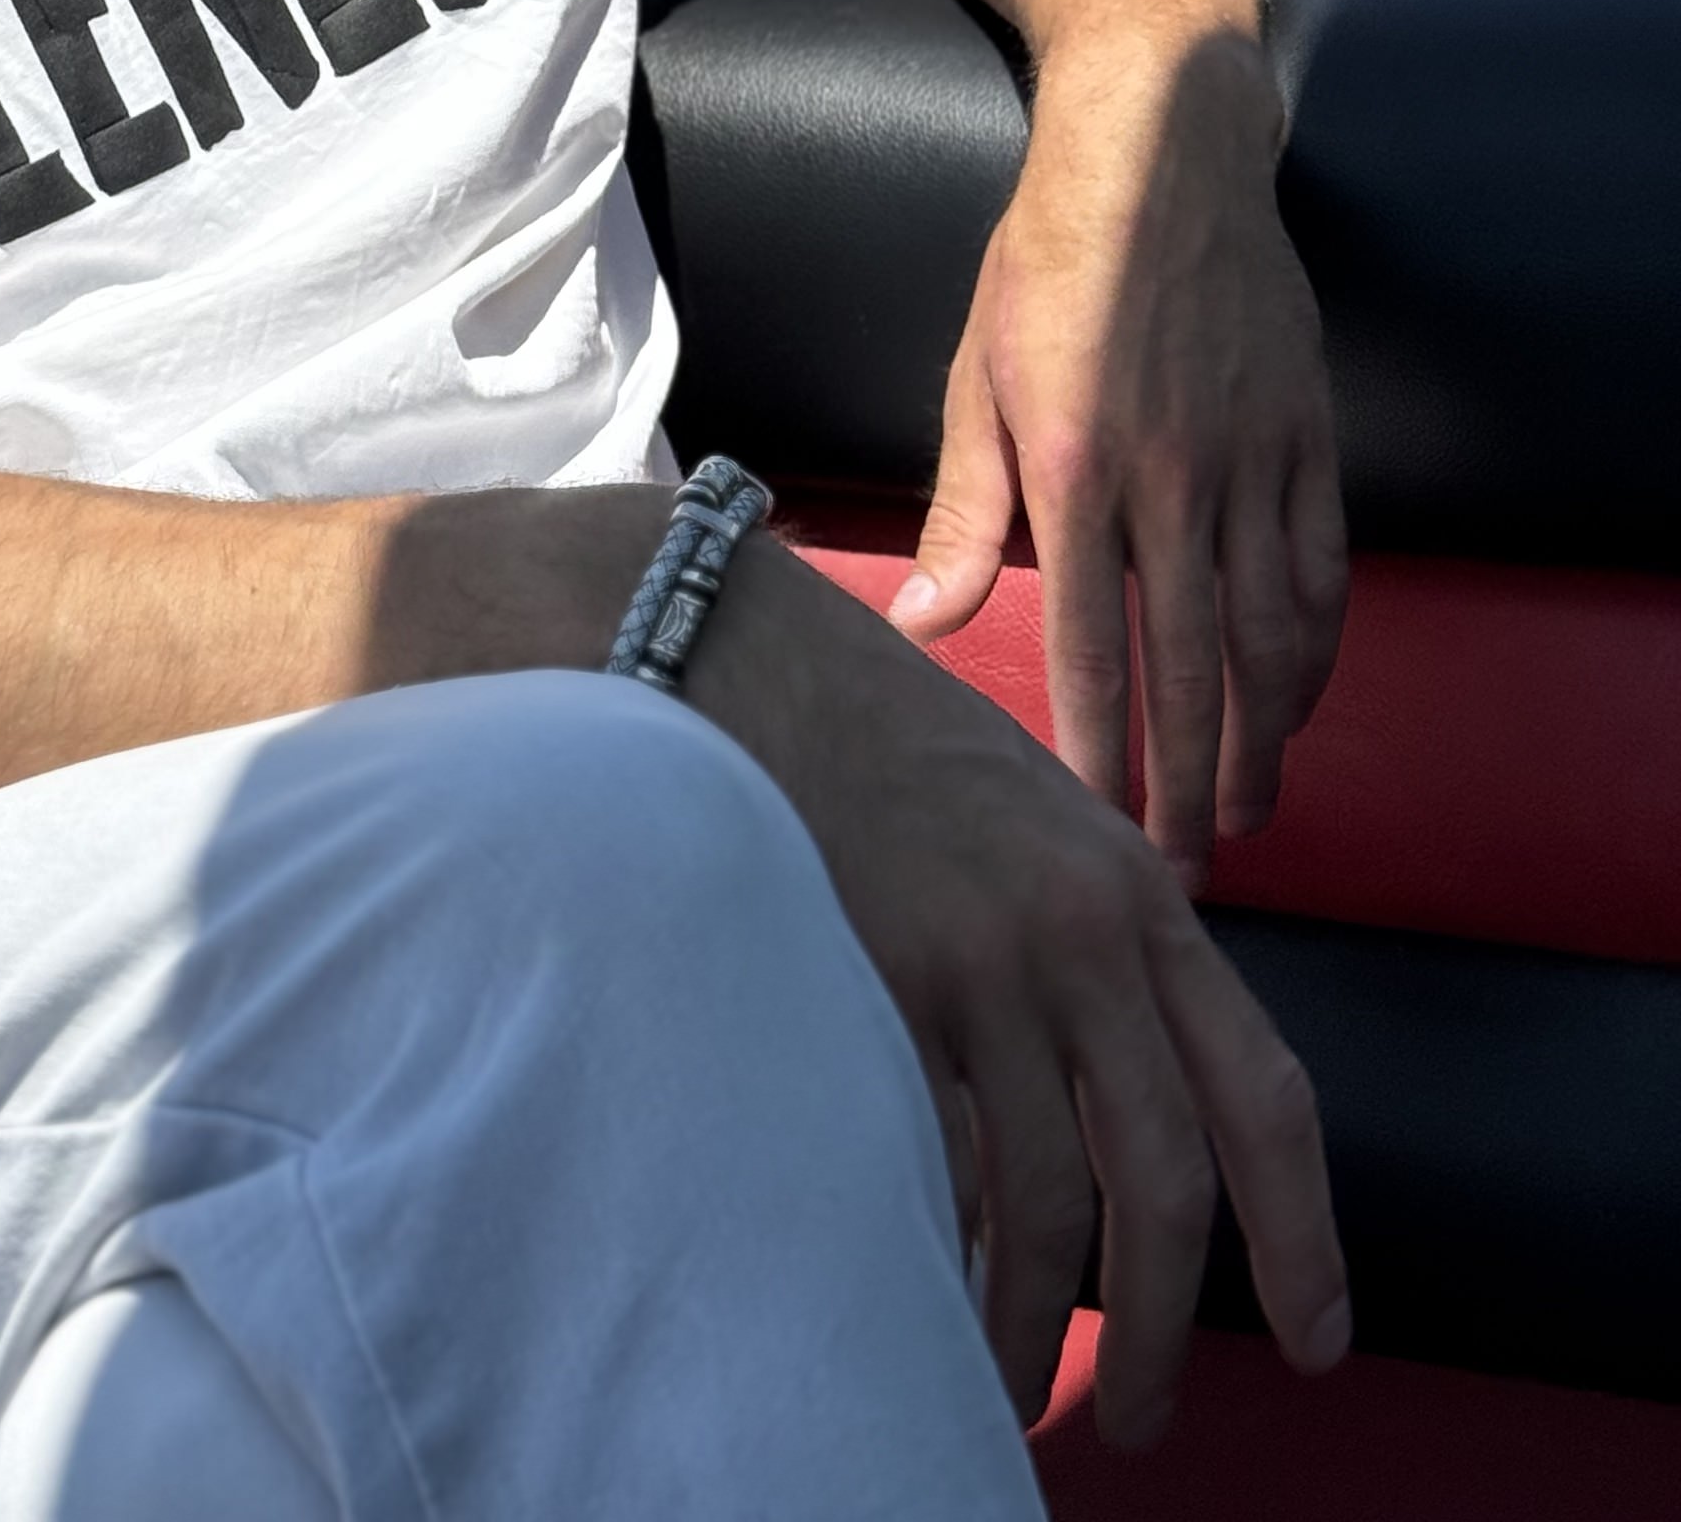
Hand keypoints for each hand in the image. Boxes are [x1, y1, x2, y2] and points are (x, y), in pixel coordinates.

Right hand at [690, 531, 1351, 1448]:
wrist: (748, 656)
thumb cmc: (887, 740)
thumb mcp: (1042, 820)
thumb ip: (1108, 943)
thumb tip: (1138, 1099)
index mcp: (1139, 896)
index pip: (1264, 1092)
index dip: (1304, 1235)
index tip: (1322, 1338)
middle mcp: (1079, 933)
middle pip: (1161, 1177)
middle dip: (1167, 1326)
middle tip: (1146, 1413)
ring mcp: (976, 961)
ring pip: (1045, 1199)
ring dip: (1040, 1323)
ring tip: (1019, 1385)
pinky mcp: (874, 981)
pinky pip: (933, 1164)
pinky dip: (940, 1254)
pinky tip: (929, 1295)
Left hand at [890, 26, 1349, 883]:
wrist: (1159, 148)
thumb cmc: (1047, 260)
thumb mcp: (976, 372)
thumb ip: (961, 509)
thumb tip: (922, 623)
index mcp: (1070, 461)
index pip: (1090, 643)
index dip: (1096, 749)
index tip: (1093, 829)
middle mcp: (1169, 473)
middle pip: (1191, 665)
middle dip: (1187, 784)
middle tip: (1183, 873)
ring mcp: (1250, 455)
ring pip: (1272, 631)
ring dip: (1263, 736)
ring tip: (1247, 810)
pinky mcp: (1308, 431)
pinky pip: (1323, 564)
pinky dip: (1317, 646)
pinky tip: (1298, 699)